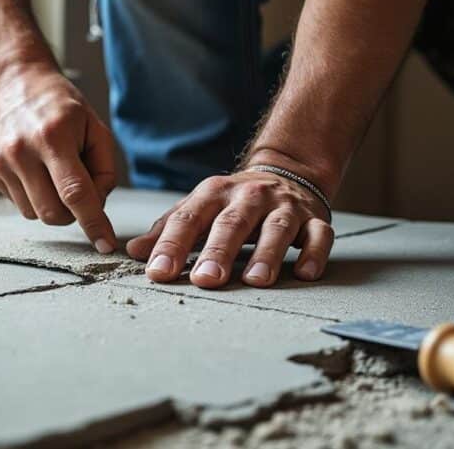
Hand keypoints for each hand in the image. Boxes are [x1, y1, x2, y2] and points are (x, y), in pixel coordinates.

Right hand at [0, 62, 118, 252]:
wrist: (15, 83)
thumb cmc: (62, 107)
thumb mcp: (96, 128)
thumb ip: (104, 170)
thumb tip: (96, 206)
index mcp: (53, 137)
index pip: (75, 193)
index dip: (93, 223)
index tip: (105, 245)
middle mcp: (21, 150)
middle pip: (53, 213)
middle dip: (73, 214)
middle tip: (78, 190)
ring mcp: (0, 161)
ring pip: (34, 214)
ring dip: (52, 204)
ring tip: (53, 172)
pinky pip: (18, 203)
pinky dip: (33, 195)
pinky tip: (35, 169)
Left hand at [126, 170, 333, 287]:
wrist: (287, 172)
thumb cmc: (234, 201)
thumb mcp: (198, 208)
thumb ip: (167, 229)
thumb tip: (134, 252)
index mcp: (214, 194)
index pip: (189, 219)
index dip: (172, 245)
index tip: (158, 272)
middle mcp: (249, 197)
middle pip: (232, 224)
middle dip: (218, 252)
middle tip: (205, 280)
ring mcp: (284, 207)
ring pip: (277, 228)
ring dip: (267, 254)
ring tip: (256, 281)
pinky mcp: (314, 219)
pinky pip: (319, 235)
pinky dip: (314, 253)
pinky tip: (305, 273)